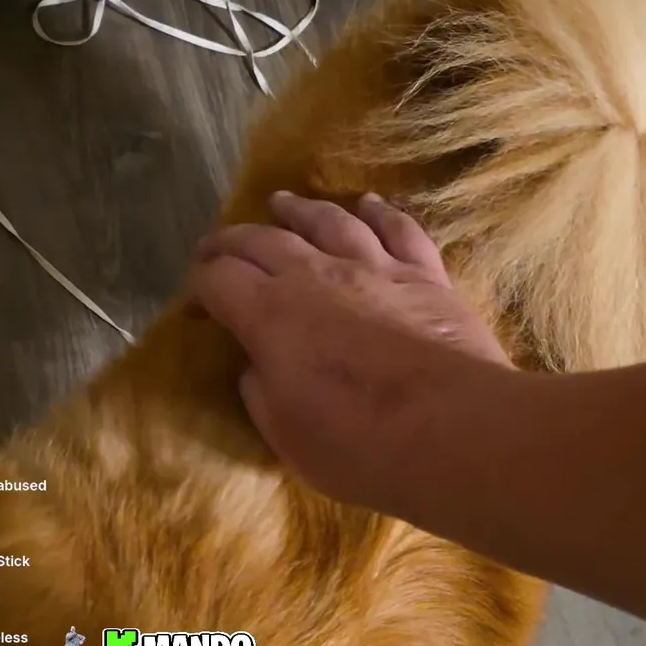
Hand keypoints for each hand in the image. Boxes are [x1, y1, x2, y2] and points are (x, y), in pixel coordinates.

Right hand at [188, 192, 515, 509]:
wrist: (453, 430)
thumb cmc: (358, 444)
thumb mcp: (285, 433)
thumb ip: (262, 392)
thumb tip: (257, 368)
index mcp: (270, 314)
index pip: (218, 280)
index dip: (198, 288)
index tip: (192, 306)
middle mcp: (315, 275)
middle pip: (262, 239)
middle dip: (231, 240)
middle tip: (214, 246)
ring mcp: (374, 268)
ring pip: (327, 221)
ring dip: (298, 209)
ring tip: (281, 201)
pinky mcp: (425, 276)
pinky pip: (399, 229)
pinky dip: (380, 212)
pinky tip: (368, 203)